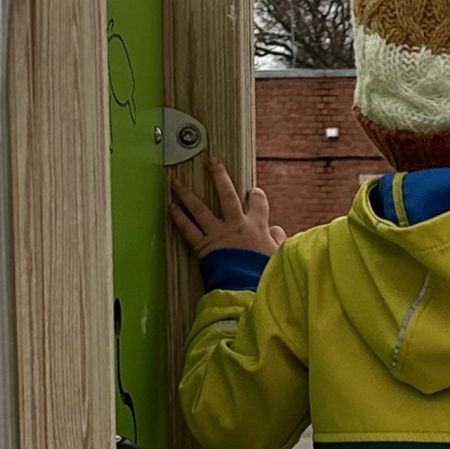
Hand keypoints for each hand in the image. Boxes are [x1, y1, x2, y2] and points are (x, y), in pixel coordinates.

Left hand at [168, 156, 285, 265]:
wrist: (249, 287)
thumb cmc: (265, 274)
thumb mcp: (278, 256)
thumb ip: (278, 241)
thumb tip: (278, 231)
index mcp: (257, 226)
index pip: (258, 203)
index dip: (255, 195)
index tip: (252, 191)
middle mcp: (236, 225)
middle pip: (226, 194)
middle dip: (219, 175)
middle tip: (210, 161)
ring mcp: (217, 234)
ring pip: (200, 208)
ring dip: (187, 193)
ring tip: (175, 182)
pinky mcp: (204, 247)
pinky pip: (188, 229)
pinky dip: (179, 218)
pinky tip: (171, 206)